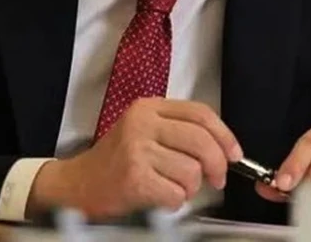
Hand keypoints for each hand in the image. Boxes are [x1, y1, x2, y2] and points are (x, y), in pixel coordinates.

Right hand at [27, 98, 242, 217]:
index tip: (234, 154)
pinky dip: (175, 201)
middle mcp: (142, 124)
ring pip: (191, 171)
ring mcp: (137, 150)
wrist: (76, 185)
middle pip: (201, 141)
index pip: (200, 113)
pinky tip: (160, 197)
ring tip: (173, 188)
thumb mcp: (144, 132)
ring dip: (190, 188)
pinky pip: (176, 193)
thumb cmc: (115, 162)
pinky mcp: (134, 178)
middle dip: (217, 165)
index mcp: (148, 108)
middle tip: (216, 179)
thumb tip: (224, 149)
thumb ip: (179, 131)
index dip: (224, 135)